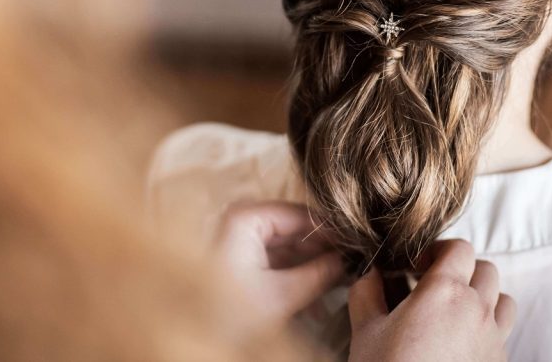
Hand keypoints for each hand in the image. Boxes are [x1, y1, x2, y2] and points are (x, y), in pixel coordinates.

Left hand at [213, 201, 345, 332]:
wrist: (195, 336)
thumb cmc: (229, 314)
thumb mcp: (282, 295)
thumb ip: (320, 273)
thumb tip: (348, 261)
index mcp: (247, 218)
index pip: (302, 214)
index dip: (332, 231)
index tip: (356, 246)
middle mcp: (242, 221)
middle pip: (295, 230)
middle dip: (323, 253)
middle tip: (352, 268)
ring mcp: (240, 240)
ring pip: (288, 248)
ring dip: (312, 270)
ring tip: (338, 287)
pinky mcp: (240, 260)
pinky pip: (276, 261)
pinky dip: (295, 278)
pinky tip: (315, 302)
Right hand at [348, 239, 514, 361]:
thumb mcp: (366, 330)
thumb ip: (366, 291)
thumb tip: (370, 273)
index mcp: (445, 291)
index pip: (459, 249)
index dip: (438, 250)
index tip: (417, 266)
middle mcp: (477, 309)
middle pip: (486, 270)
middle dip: (462, 271)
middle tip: (435, 286)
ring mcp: (493, 338)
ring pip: (503, 300)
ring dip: (483, 297)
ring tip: (456, 311)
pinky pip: (504, 333)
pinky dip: (488, 327)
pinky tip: (462, 342)